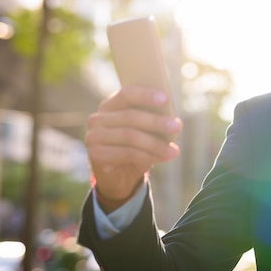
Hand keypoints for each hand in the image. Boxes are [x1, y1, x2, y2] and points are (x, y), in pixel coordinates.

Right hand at [85, 86, 181, 204]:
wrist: (119, 175)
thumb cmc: (136, 146)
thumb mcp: (144, 131)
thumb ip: (152, 120)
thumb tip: (173, 121)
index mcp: (110, 105)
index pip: (126, 94)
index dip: (145, 95)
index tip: (165, 99)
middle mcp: (97, 119)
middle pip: (130, 117)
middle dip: (156, 122)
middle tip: (177, 127)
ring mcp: (93, 137)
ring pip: (129, 136)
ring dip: (155, 144)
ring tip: (174, 150)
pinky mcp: (95, 155)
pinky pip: (126, 153)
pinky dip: (147, 156)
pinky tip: (163, 158)